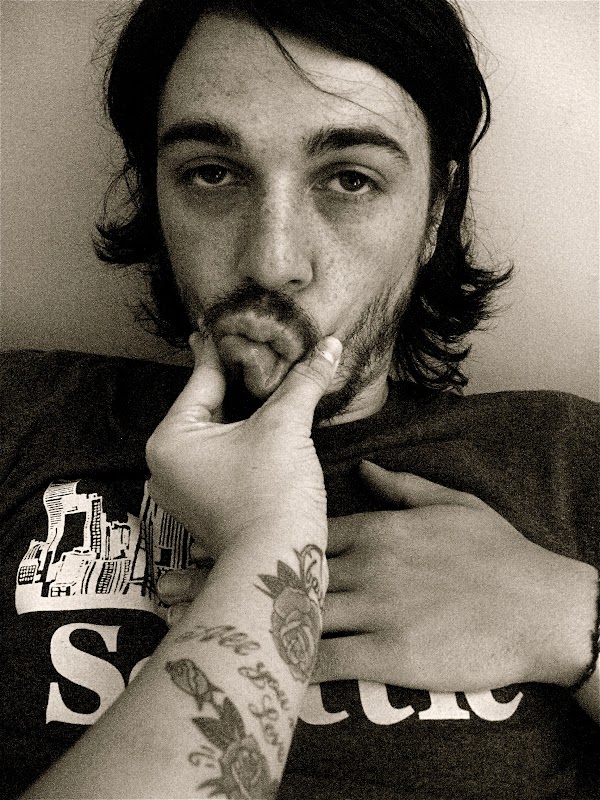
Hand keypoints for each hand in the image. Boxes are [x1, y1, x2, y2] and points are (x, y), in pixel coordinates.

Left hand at [146, 333, 341, 557]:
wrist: (277, 563)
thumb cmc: (270, 493)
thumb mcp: (286, 426)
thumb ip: (304, 381)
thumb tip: (329, 344)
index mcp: (170, 439)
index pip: (202, 380)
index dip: (220, 349)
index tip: (220, 323)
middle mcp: (167, 464)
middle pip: (208, 407)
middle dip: (235, 382)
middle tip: (252, 349)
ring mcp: (185, 489)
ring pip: (217, 435)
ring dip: (242, 413)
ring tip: (263, 381)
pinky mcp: (206, 506)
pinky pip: (222, 459)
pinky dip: (242, 440)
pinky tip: (264, 425)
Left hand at [157, 461, 596, 691]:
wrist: (542, 606)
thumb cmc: (498, 554)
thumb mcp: (451, 503)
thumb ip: (401, 485)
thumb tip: (363, 468)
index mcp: (377, 527)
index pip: (305, 528)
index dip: (256, 534)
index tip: (215, 539)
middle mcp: (366, 563)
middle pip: (281, 567)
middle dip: (223, 573)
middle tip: (168, 582)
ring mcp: (376, 609)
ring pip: (294, 613)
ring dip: (239, 618)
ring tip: (188, 625)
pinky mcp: (391, 655)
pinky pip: (326, 661)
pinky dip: (287, 664)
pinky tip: (249, 667)